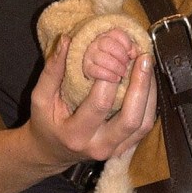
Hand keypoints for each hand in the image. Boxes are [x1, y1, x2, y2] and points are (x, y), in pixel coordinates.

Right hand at [27, 36, 155, 168]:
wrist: (52, 152)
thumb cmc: (45, 122)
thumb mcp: (40, 98)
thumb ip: (52, 70)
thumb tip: (66, 40)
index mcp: (75, 134)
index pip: (99, 105)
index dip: (110, 78)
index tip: (116, 54)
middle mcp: (98, 146)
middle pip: (130, 119)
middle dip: (140, 85)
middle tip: (143, 57)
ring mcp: (115, 150)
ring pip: (143, 124)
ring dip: (150, 93)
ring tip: (147, 66)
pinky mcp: (125, 148)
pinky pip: (145, 127)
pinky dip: (150, 103)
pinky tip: (147, 81)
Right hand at [82, 28, 138, 83]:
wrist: (105, 84)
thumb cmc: (121, 65)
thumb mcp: (129, 56)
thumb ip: (133, 51)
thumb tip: (139, 53)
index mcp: (110, 37)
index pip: (116, 33)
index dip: (126, 42)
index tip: (132, 54)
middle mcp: (98, 43)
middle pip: (107, 43)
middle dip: (120, 54)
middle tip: (127, 63)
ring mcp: (91, 56)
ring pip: (100, 57)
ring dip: (115, 66)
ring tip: (123, 73)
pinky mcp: (88, 69)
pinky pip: (95, 70)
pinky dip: (108, 75)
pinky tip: (116, 79)